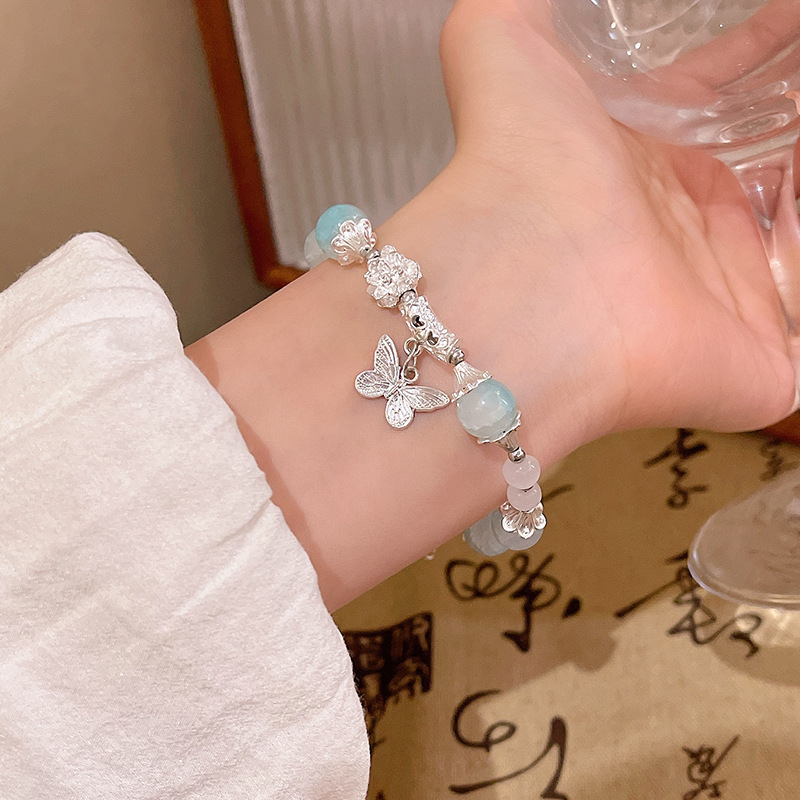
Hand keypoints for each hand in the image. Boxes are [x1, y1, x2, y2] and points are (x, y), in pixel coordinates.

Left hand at [430, 0, 796, 437]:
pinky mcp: (758, 369)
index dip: (755, 63)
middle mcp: (683, 234)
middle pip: (770, 177)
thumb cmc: (517, 169)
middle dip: (788, 124)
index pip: (718, 110)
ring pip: (795, 247)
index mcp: (639, 169)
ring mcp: (724, 302)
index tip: (784, 24)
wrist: (526, 284)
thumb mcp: (501, 47)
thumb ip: (519, 8)